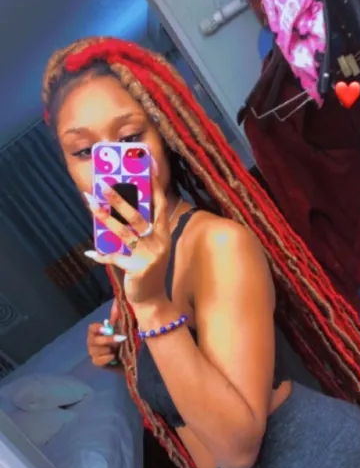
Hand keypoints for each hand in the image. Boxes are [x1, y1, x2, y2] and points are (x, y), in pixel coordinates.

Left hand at [84, 177, 171, 310]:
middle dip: (119, 198)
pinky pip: (115, 258)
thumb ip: (140, 230)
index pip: (160, 205)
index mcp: (163, 234)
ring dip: (105, 217)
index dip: (154, 185)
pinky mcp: (137, 270)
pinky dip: (101, 255)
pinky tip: (89, 252)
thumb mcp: (149, 248)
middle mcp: (158, 242)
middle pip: (138, 215)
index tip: (147, 166)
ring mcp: (149, 256)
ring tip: (91, 203)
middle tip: (103, 183)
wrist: (153, 301)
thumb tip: (118, 208)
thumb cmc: (147, 271)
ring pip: (124, 233)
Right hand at [86, 300, 125, 367]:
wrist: (130, 358)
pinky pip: (97, 361)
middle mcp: (93, 342)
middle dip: (108, 340)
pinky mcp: (97, 363)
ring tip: (117, 350)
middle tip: (121, 339)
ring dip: (108, 350)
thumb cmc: (125, 340)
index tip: (106, 328)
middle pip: (93, 340)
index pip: (92, 328)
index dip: (97, 328)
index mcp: (98, 332)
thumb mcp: (124, 326)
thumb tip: (117, 301)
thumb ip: (118, 315)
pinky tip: (113, 357)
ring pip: (96, 351)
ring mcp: (94, 353)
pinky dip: (106, 358)